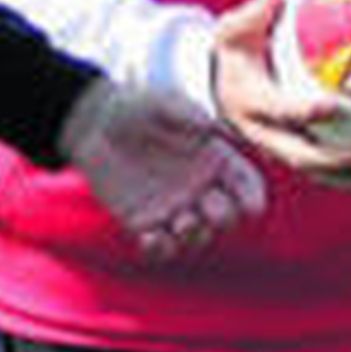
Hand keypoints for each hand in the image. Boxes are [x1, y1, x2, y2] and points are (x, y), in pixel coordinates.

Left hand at [61, 76, 267, 261]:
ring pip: (197, 237)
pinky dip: (159, 248)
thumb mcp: (160, 103)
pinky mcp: (146, 224)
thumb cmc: (137, 109)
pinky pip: (161, 247)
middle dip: (222, 218)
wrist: (97, 127)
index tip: (252, 207)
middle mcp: (200, 189)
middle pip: (226, 217)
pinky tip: (148, 238)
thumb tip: (210, 126)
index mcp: (215, 160)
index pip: (246, 184)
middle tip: (206, 209)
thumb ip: (184, 112)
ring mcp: (174, 210)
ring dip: (194, 236)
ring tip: (180, 224)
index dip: (253, 197)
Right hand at [211, 0, 350, 188]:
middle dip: (337, 162)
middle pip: (301, 156)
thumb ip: (254, 14)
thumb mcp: (234, 30)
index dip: (304, 112)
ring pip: (320, 173)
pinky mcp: (297, 154)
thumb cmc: (234, 51)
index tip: (334, 107)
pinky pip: (329, 173)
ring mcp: (281, 149)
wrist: (216, 86)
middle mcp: (264, 133)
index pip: (278, 110)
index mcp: (250, 102)